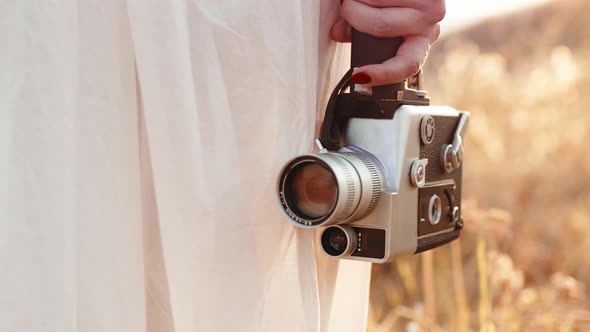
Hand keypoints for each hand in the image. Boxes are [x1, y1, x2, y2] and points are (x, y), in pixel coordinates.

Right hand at [330, 0, 444, 85]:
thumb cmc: (387, 2)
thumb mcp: (377, 20)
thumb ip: (358, 31)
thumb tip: (339, 33)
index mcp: (419, 41)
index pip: (407, 65)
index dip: (381, 73)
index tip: (357, 76)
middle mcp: (430, 23)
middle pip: (381, 25)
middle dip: (354, 15)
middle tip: (346, 8)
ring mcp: (430, 3)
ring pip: (376, 2)